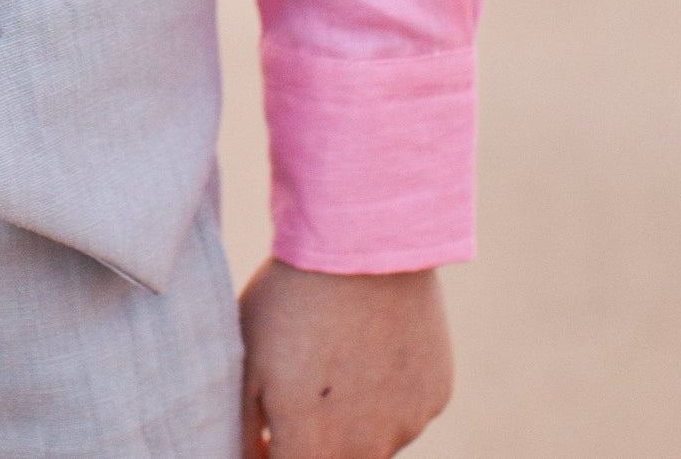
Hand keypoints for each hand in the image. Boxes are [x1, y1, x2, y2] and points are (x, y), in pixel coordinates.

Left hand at [239, 260, 452, 457]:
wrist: (362, 245)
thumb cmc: (291, 301)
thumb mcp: (247, 363)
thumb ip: (244, 430)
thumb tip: (251, 458)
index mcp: (313, 448)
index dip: (273, 454)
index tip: (265, 432)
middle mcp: (366, 450)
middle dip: (313, 440)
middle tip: (300, 385)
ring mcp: (407, 426)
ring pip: (373, 441)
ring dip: (353, 419)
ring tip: (335, 353)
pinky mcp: (436, 397)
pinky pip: (405, 410)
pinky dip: (388, 392)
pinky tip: (371, 343)